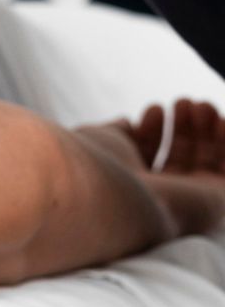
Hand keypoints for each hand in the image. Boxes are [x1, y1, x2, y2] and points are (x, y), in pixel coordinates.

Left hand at [98, 98, 224, 238]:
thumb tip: (127, 123)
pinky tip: (220, 121)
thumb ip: (117, 131)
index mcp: (127, 186)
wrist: (109, 197)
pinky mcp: (214, 204)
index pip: (149, 156)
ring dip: (207, 130)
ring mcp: (186, 203)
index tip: (155, 108)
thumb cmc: (94, 166)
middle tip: (183, 102)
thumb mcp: (100, 139)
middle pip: (180, 158)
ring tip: (200, 104)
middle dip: (184, 126)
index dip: (154, 131)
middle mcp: (158, 197)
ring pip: (205, 162)